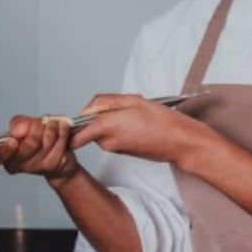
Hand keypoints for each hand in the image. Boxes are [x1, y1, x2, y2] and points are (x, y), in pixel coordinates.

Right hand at [0, 115, 76, 182]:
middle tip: (41, 123)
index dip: (1, 153)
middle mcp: (16, 164)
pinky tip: (61, 131)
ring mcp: (34, 167)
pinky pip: (59, 144)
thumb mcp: (24, 127)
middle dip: (37, 128)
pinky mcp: (52, 166)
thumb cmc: (38, 140)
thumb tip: (18, 129)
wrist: (60, 159)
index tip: (12, 141)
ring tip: (52, 126)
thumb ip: (18, 124)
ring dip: (52, 128)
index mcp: (4, 154)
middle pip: (27, 145)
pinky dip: (63, 132)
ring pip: (46, 142)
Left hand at [70, 93, 200, 164]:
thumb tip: (88, 108)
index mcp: (106, 126)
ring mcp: (114, 148)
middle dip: (98, 114)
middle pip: (89, 126)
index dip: (71, 125)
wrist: (180, 142)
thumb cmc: (161, 120)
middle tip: (120, 106)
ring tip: (133, 113)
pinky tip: (136, 122)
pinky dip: (119, 127)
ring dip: (110, 120)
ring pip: (101, 131)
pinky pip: (112, 136)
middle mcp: (107, 141)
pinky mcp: (122, 151)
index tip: (73, 118)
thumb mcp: (132, 100)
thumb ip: (104, 102)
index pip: (75, 134)